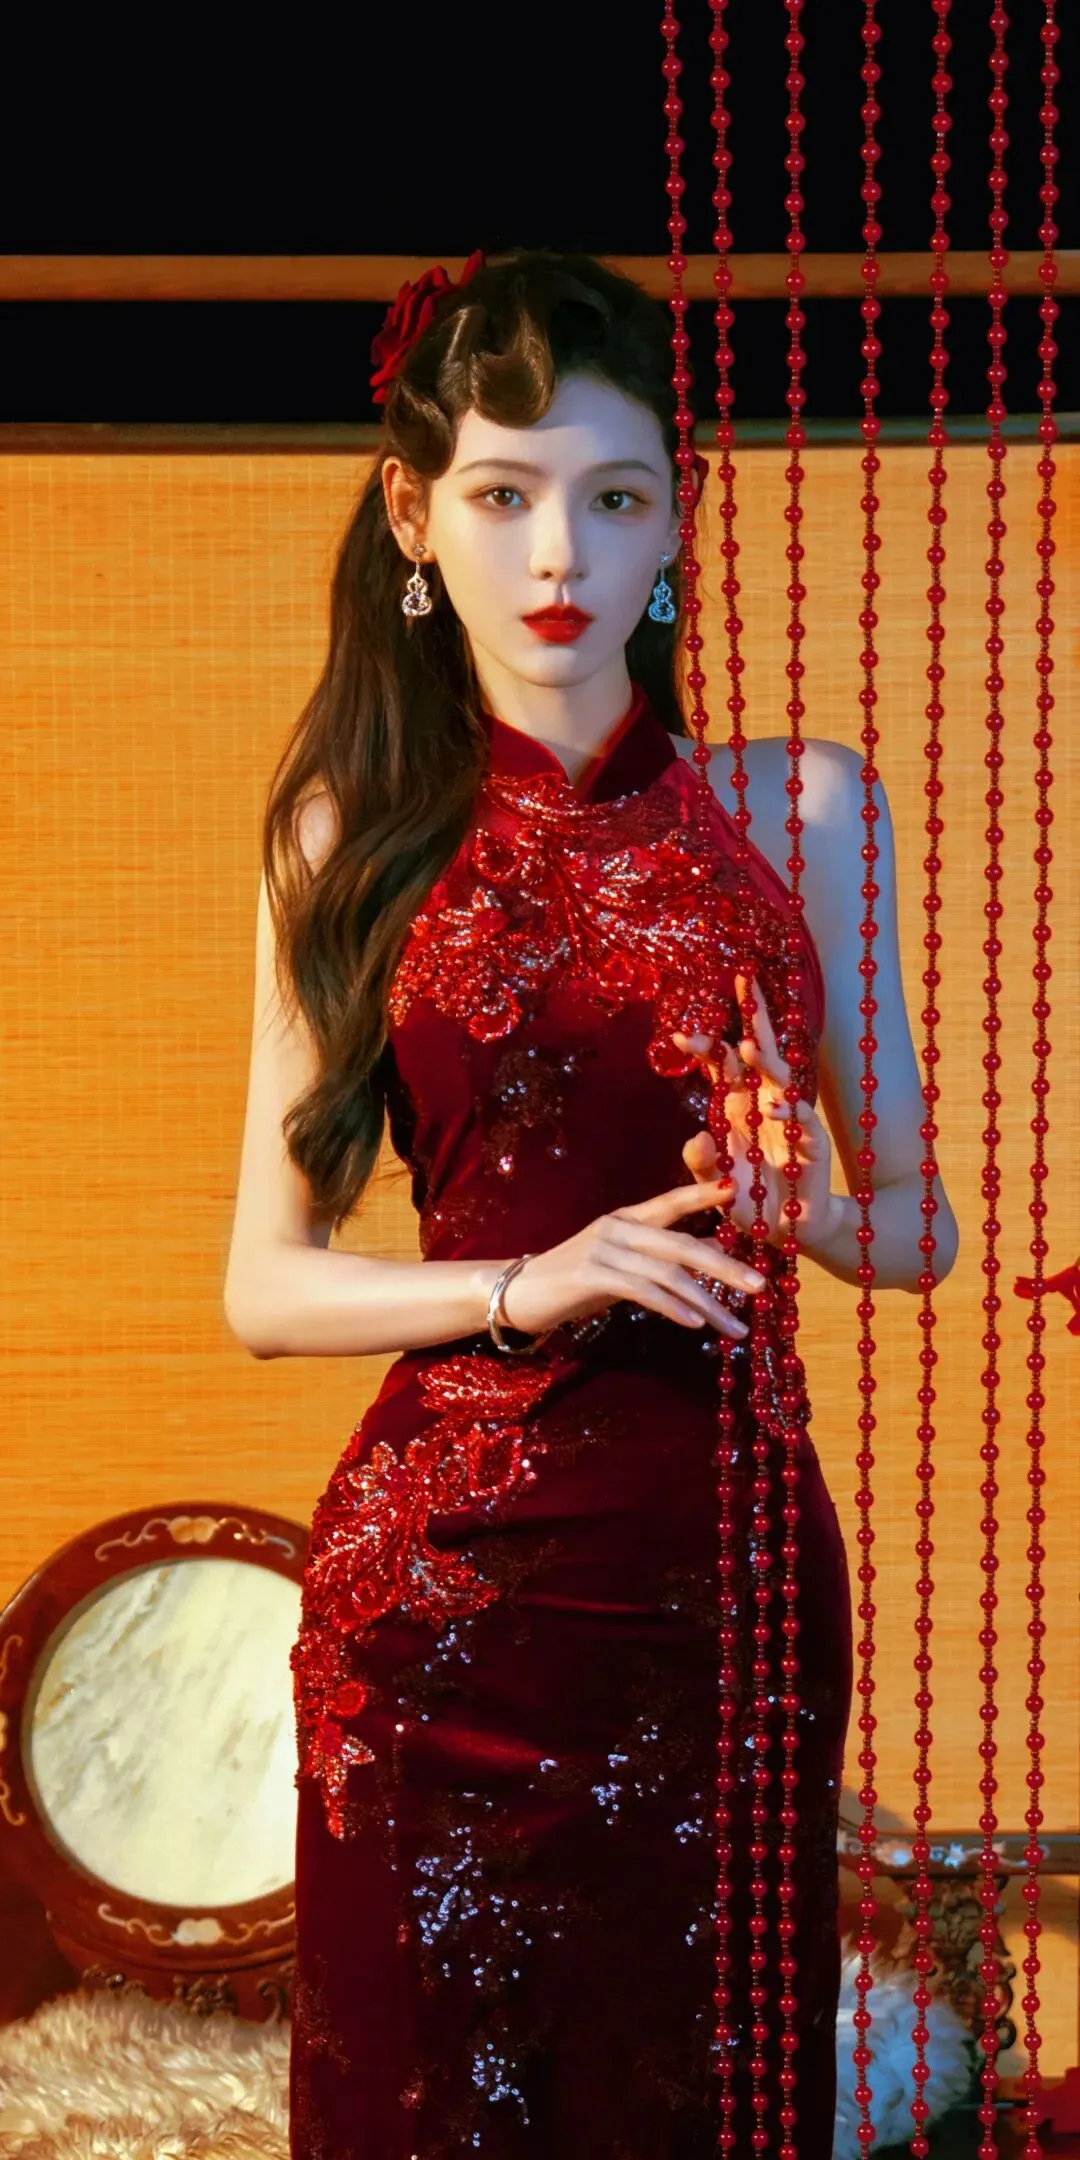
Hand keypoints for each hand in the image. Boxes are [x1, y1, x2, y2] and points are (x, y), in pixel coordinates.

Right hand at [497, 1175, 769, 1341]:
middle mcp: (619, 1227)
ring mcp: (604, 1249)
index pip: (672, 1202)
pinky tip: (695, 1323)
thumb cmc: (574, 1280)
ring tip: (734, 1328)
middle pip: (683, 1244)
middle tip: (760, 1287)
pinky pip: (643, 1290)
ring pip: (668, 1273)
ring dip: (707, 1302)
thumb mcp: (622, 1264)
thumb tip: (713, 1258)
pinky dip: (673, 1307)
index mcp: (628, 1218)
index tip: (737, 1192)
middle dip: (726, 1267)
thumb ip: (660, 1258)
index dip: (703, 1195)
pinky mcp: (591, 1275)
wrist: (519, 1292)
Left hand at [673, 971, 842, 1254]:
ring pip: (781, 1079)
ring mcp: (790, 1120)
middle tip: (744, 980)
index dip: (704, 1047)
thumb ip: (701, 1163)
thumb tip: (695, 1138)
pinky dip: (789, 1112)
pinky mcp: (811, 1143)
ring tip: (750, 1046)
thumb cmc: (747, 1200)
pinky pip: (802, 1121)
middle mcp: (763, 1104)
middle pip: (760, 1052)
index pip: (722, 1065)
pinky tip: (773, 1105)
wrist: (785, 1231)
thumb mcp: (714, 1184)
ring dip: (767, 1062)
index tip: (679, 1035)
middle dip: (753, 1016)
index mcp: (736, 1106)